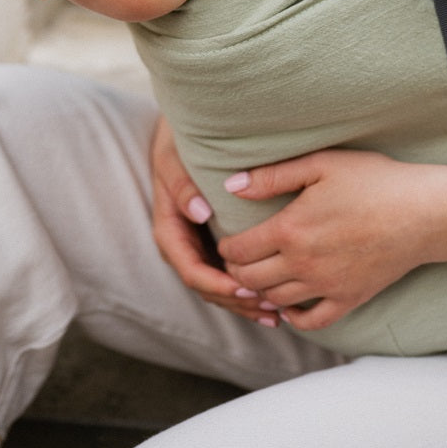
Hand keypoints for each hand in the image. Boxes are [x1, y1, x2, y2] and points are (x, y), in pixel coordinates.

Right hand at [149, 117, 278, 324]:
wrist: (182, 135)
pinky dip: (249, 292)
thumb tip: (198, 212)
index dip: (218, 284)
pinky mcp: (214, 245)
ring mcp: (198, 248)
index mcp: (169, 230)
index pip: (191, 270)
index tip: (245, 287)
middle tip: (270, 308)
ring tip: (277, 312)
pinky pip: (229, 276)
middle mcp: (183, 245)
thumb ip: (182, 184)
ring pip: (219, 288)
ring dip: (245, 304)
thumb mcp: (173, 159)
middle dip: (237, 302)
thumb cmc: (178, 145)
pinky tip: (275, 302)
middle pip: (208, 287)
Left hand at [218, 150, 446, 330]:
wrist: (423, 212)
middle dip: (236, 272)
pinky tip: (290, 304)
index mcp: (290, 230)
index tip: (228, 241)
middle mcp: (302, 265)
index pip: (238, 252)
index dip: (225, 248)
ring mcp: (326, 286)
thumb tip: (231, 184)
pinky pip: (311, 321)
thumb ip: (272, 176)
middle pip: (249, 281)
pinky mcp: (348, 300)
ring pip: (275, 301)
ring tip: (258, 277)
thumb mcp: (321, 164)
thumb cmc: (373, 181)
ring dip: (260, 292)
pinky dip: (293, 317)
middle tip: (238, 261)